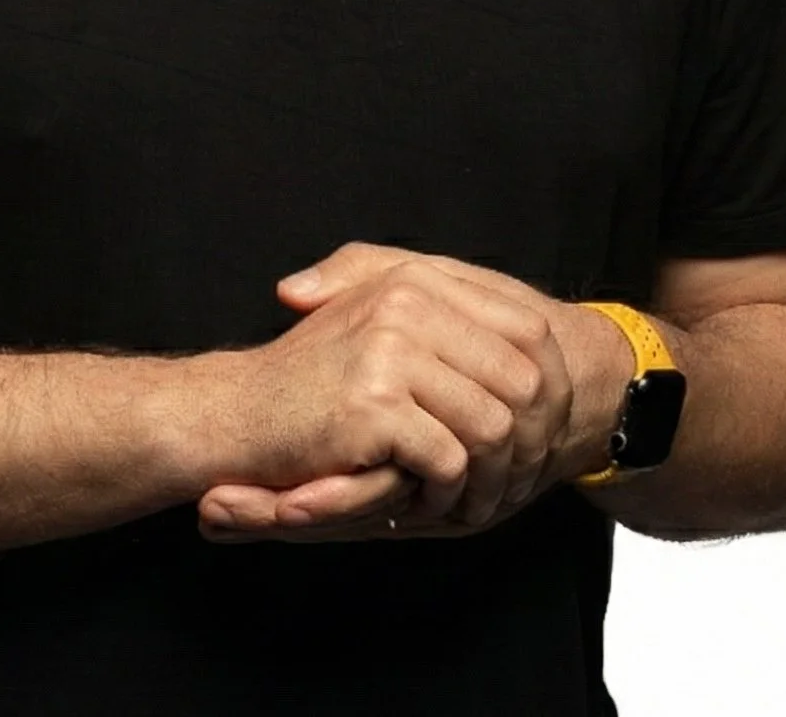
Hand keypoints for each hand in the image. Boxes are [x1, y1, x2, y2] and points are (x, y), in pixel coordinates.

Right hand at [199, 243, 609, 542]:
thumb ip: (441, 309)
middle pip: (523, 381)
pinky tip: (425, 504)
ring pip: (493, 426)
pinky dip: (446, 495)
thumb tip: (539, 337)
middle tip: (512, 480)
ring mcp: (390, 350)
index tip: (538, 430)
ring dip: (489, 477)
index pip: (528, 329)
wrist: (237, 412)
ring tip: (469, 498)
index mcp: (415, 281)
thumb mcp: (373, 317)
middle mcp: (406, 304)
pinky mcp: (374, 403)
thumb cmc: (313, 376)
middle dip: (528, 441)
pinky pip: (449, 460)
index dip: (548, 386)